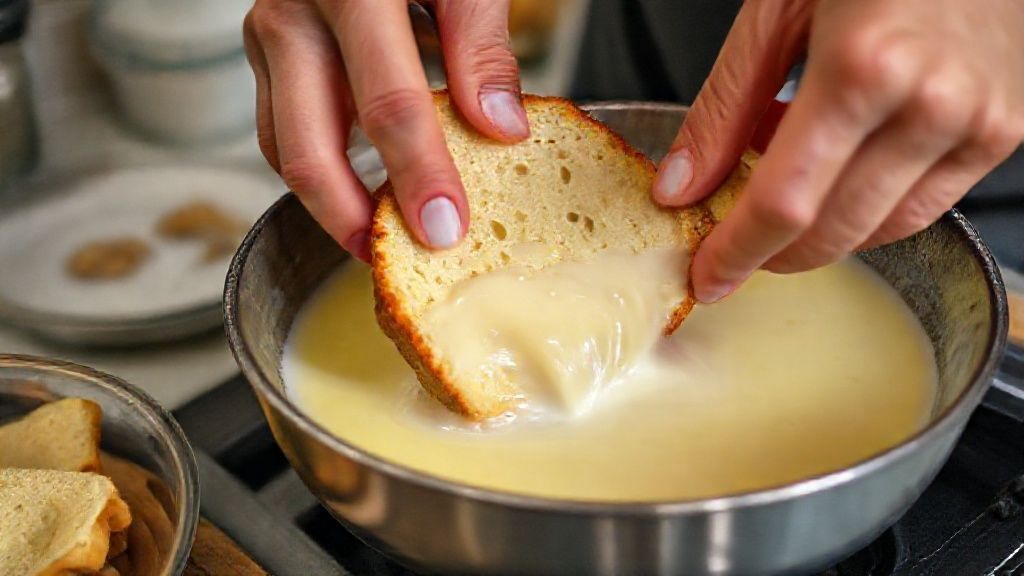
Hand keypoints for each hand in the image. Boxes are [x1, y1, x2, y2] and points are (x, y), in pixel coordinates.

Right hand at [244, 0, 527, 260]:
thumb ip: (479, 45)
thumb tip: (500, 130)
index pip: (389, 104)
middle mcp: (292, 15)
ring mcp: (269, 34)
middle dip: (351, 220)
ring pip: (283, 147)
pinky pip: (283, 128)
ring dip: (329, 205)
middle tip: (397, 264)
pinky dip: (320, 169)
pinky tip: (361, 193)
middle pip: (307, 148)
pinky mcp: (268, 53)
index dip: (420, 176)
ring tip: (381, 241)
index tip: (450, 231)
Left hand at [653, 0, 1023, 302]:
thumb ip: (724, 108)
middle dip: (772, 254)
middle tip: (735, 242)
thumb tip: (682, 187)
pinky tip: (842, 169)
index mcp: (864, 65)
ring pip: (881, 230)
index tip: (706, 276)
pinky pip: (925, 205)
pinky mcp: (1005, 130)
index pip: (785, 203)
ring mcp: (979, 121)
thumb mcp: (773, 13)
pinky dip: (870, 207)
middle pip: (834, 231)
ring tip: (789, 178)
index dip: (737, 253)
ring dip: (821, 231)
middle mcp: (932, 101)